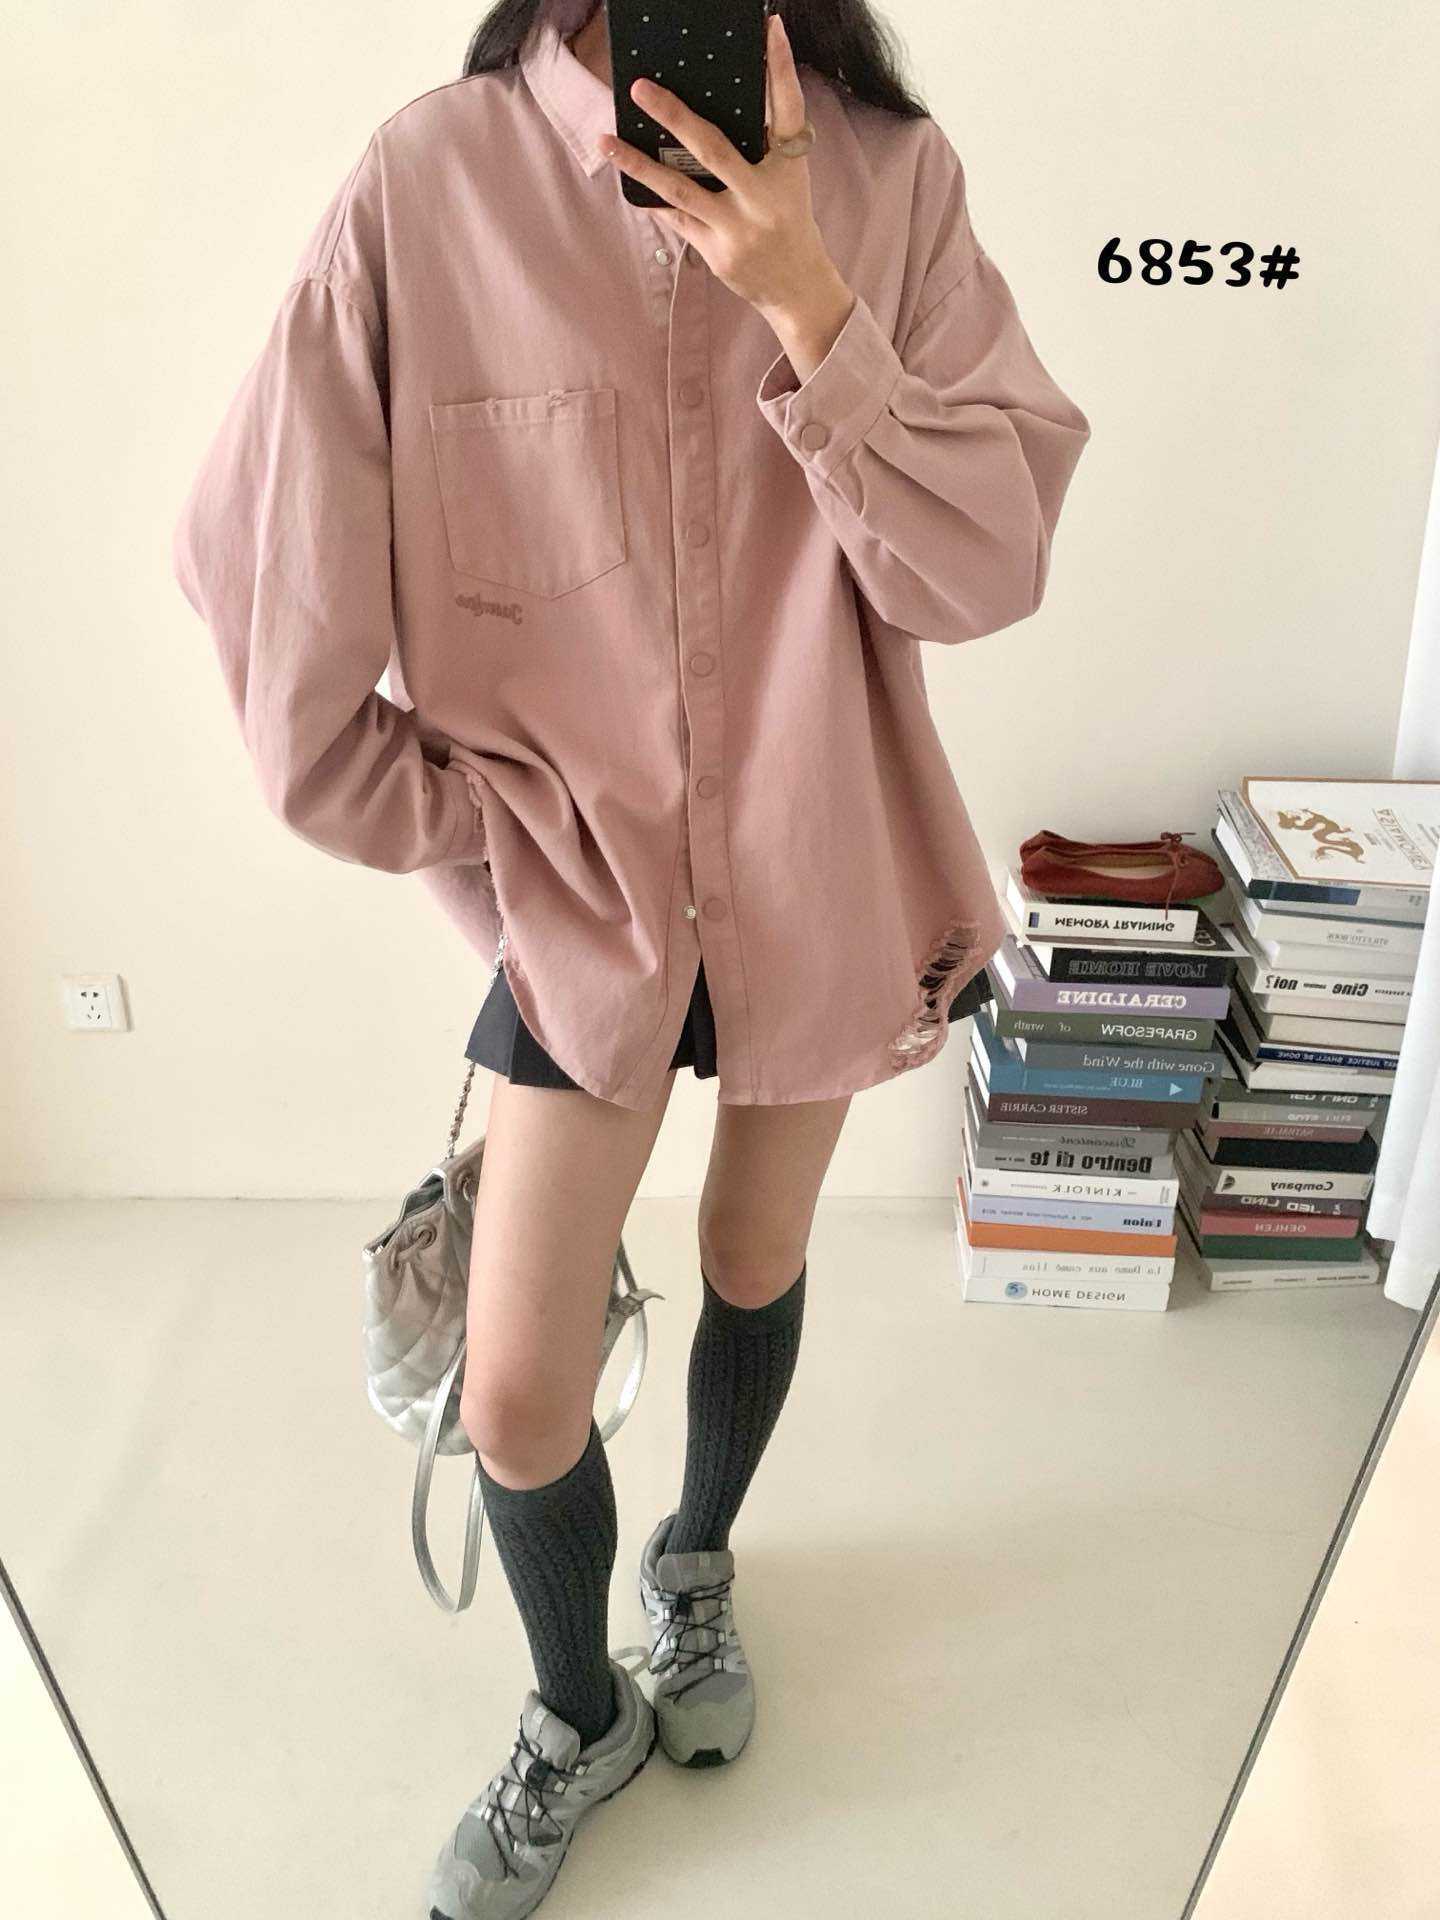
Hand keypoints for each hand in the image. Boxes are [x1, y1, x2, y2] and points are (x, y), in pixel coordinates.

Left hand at [598, 12, 855, 376]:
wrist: (797, 288)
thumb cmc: (788, 222)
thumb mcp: (786, 180)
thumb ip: (761, 145)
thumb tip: (717, 103)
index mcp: (788, 169)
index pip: (787, 108)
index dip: (781, 66)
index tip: (771, 26)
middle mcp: (763, 197)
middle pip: (713, 148)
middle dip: (673, 116)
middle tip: (641, 88)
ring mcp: (737, 227)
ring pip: (679, 188)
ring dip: (638, 163)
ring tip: (607, 140)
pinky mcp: (716, 252)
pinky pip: (675, 217)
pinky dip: (651, 196)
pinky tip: (626, 178)